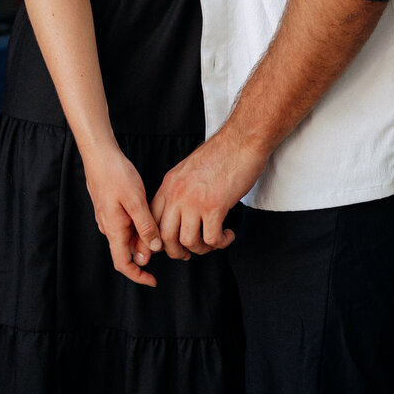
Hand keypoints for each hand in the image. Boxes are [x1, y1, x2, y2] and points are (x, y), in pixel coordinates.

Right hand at [83, 143, 162, 286]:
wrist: (99, 153)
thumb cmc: (116, 174)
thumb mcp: (136, 200)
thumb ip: (145, 226)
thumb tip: (154, 249)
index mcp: (114, 229)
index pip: (123, 264)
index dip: (138, 276)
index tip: (153, 281)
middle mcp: (109, 227)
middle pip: (127, 251)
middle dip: (147, 254)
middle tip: (169, 247)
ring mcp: (108, 217)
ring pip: (128, 236)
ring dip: (144, 238)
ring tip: (163, 227)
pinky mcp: (110, 207)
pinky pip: (125, 224)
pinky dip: (139, 225)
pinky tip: (150, 213)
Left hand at [150, 128, 266, 260]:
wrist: (241, 140)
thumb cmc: (220, 155)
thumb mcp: (189, 170)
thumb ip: (179, 190)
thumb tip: (177, 216)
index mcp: (169, 184)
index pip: (151, 219)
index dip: (158, 239)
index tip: (169, 247)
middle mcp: (177, 193)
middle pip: (165, 236)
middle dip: (177, 251)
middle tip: (190, 252)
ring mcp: (195, 200)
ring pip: (188, 242)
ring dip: (202, 248)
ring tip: (213, 241)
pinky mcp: (215, 206)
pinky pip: (212, 239)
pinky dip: (221, 243)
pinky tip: (227, 235)